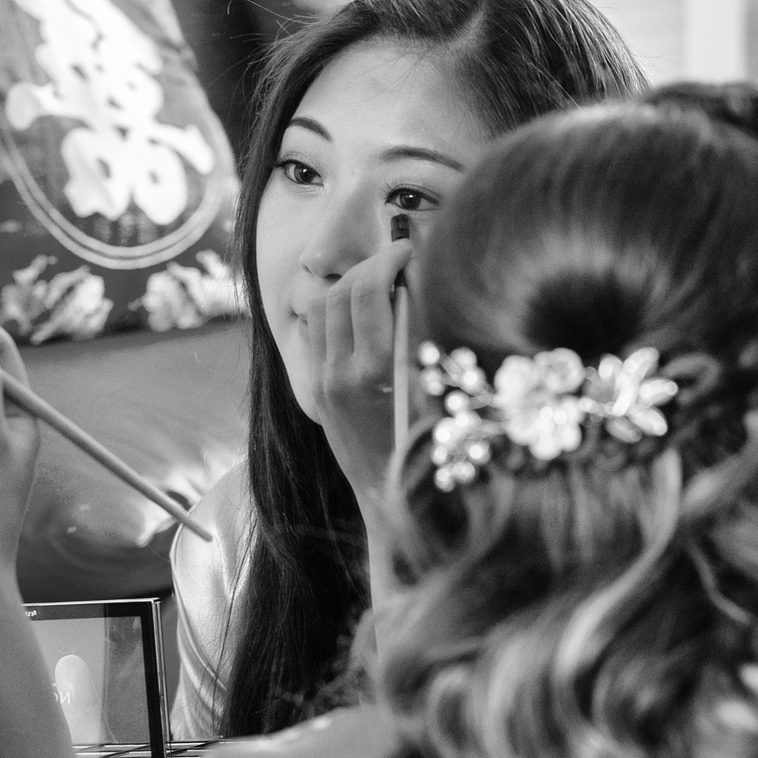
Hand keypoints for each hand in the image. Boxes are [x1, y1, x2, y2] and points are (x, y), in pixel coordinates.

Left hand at [302, 239, 412, 503]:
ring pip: (320, 309)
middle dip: (368, 266)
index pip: (368, 290)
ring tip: (379, 285)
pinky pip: (315, 335)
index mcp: (374, 374)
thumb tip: (420, 280)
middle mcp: (339, 376)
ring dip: (347, 286)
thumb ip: (426, 337)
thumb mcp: (442, 394)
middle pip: (340, 291)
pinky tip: (361, 316)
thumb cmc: (435, 456)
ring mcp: (322, 385)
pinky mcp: (315, 394)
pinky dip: (334, 313)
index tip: (410, 250)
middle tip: (397, 262)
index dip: (389, 258)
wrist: (396, 507)